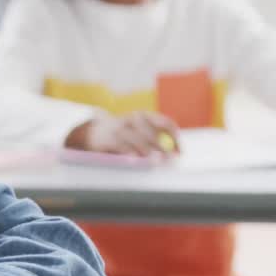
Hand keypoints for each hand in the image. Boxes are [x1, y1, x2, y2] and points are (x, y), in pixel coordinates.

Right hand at [65, 111, 179, 157]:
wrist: (95, 131)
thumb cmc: (124, 134)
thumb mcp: (140, 130)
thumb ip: (155, 136)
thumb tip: (174, 151)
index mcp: (144, 115)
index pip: (165, 123)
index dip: (175, 138)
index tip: (180, 152)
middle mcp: (133, 118)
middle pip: (152, 132)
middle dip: (163, 147)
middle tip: (169, 158)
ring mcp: (120, 127)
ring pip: (138, 139)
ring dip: (149, 150)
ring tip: (155, 160)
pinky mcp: (110, 137)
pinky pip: (123, 145)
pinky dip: (130, 152)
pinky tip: (136, 158)